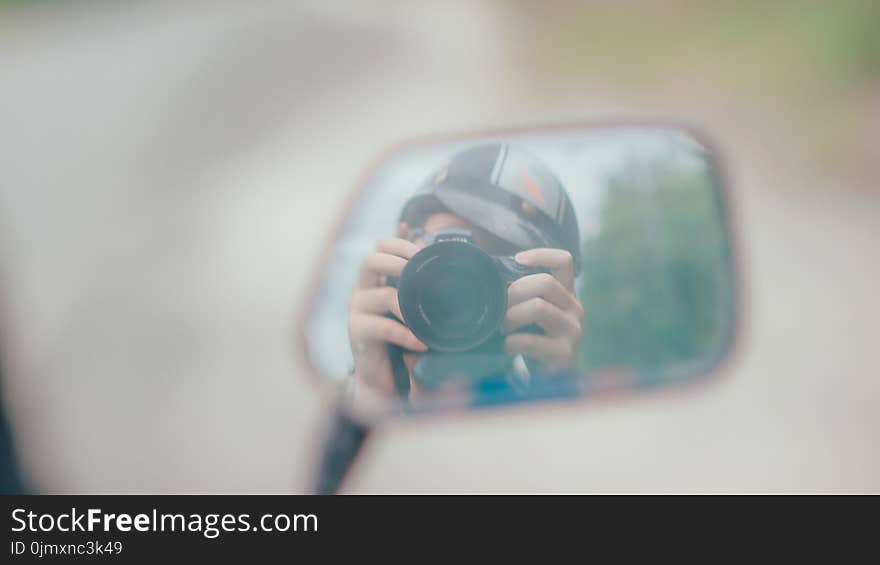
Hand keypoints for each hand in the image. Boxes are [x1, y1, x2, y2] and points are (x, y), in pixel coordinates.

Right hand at [348, 238, 427, 394]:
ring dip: (411, 305)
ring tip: (430, 318)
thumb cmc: (400, 339)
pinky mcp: (358, 333)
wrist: (382, 378)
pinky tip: (423, 343)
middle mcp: (361, 290)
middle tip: (423, 276)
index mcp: (373, 280)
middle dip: (400, 263)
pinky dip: (407, 335)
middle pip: (371, 261)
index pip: (379, 247)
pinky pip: (385, 328)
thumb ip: (417, 285)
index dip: (399, 244)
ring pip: (384, 295)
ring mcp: (357, 311)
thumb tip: (436, 257)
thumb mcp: (409, 308)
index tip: (422, 253)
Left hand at [502, 248, 582, 370]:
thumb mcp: (532, 313)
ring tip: (502, 328)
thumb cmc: (535, 339)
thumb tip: (488, 277)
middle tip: (499, 307)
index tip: (516, 260)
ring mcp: (573, 330)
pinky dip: (511, 342)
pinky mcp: (564, 353)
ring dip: (511, 316)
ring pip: (538, 307)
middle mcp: (575, 308)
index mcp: (567, 293)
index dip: (540, 255)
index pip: (564, 261)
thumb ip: (521, 295)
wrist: (551, 379)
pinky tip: (507, 347)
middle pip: (545, 282)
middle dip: (514, 291)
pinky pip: (530, 340)